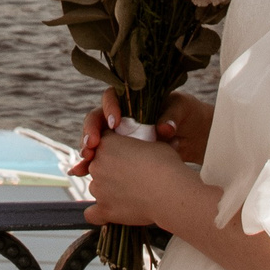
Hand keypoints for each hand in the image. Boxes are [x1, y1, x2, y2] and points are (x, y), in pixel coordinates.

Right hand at [71, 90, 211, 174]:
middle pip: (96, 119)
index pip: (111, 98)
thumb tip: (164, 128)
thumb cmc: (184, 114)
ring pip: (94, 139)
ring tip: (84, 163)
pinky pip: (100, 157)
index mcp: (131, 100)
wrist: (191, 135)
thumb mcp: (181, 110)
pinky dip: (88, 164)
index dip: (109, 108)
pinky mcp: (118, 152)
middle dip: (90, 132)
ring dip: (86, 150)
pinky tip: (77, 172)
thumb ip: (171, 116)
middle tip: (92, 146)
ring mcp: (117, 135)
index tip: (115, 123)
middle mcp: (119, 116)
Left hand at [81, 127, 199, 228]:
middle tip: (131, 175)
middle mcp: (97, 165)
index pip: (104, 142)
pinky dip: (99, 214)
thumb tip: (147, 145)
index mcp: (107, 144)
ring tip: (130, 194)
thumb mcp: (154, 144)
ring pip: (96, 188)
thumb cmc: (165, 165)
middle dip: (110, 169)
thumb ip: (141, 144)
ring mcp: (98, 188)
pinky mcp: (104, 209)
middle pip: (97, 165)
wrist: (170, 191)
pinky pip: (92, 214)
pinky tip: (109, 212)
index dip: (116, 148)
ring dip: (107, 190)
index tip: (129, 155)